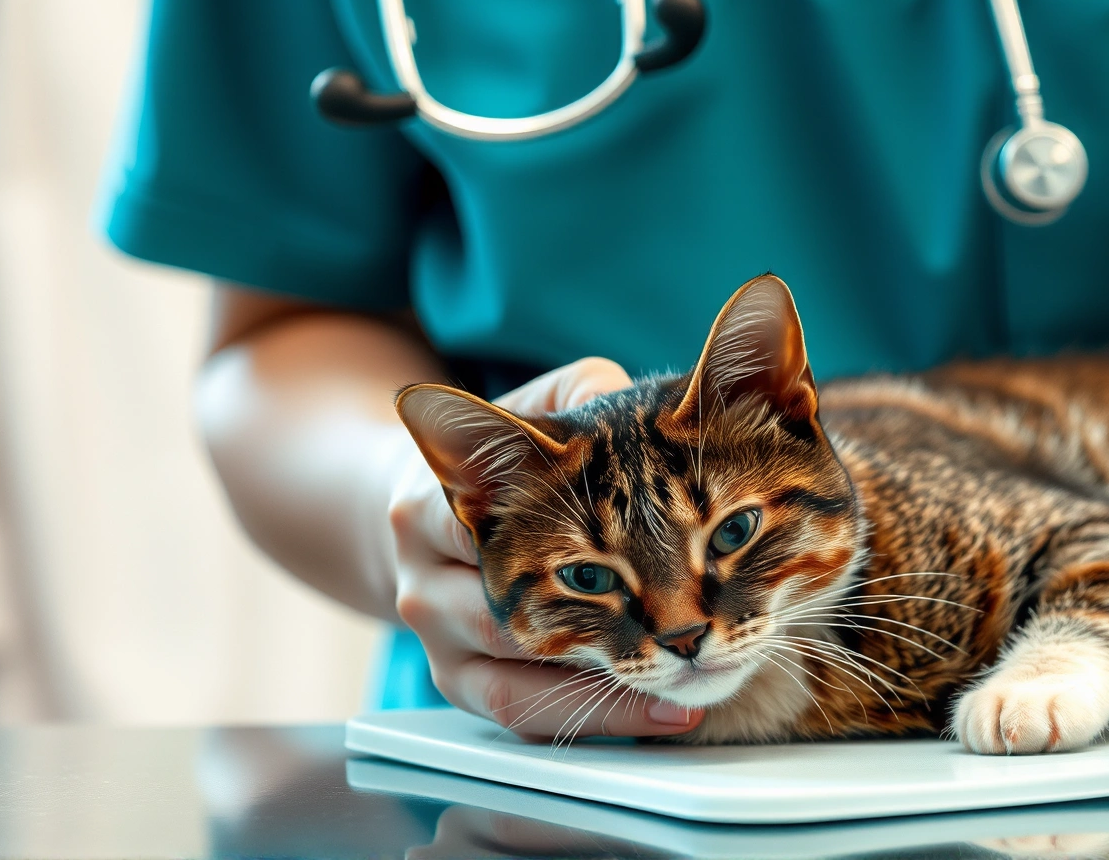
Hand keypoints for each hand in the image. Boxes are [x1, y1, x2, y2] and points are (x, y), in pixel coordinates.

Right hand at [386, 357, 703, 738]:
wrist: (424, 510)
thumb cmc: (509, 451)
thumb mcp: (541, 403)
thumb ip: (586, 392)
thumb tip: (630, 394)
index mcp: (430, 498)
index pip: (484, 522)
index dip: (558, 534)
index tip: (629, 547)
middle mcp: (423, 574)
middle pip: (504, 614)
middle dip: (597, 630)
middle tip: (683, 641)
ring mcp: (437, 636)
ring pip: (518, 673)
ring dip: (607, 690)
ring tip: (686, 689)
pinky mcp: (458, 681)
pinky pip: (522, 711)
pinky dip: (594, 716)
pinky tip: (660, 713)